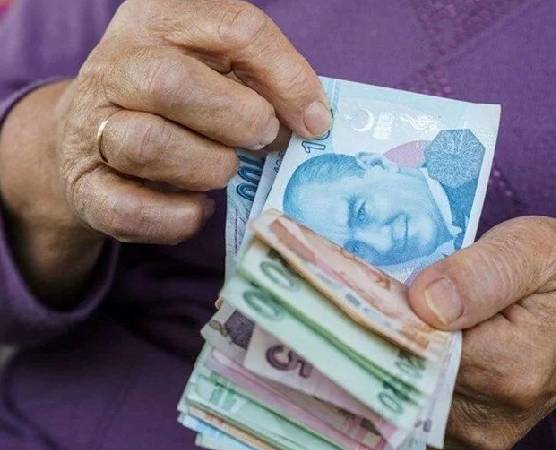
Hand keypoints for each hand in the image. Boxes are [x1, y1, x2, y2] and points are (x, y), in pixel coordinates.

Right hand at [55, 0, 328, 243]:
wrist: (93, 137)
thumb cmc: (180, 101)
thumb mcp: (221, 70)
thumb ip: (265, 82)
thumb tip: (313, 120)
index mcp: (161, 19)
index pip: (234, 27)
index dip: (286, 77)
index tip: (314, 121)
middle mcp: (118, 64)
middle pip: (171, 83)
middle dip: (236, 119)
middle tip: (261, 139)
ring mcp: (91, 124)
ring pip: (148, 144)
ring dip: (207, 168)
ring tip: (222, 171)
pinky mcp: (83, 184)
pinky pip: (127, 209)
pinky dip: (176, 218)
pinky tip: (198, 208)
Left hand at [408, 217, 555, 448]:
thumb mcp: (538, 248)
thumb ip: (483, 271)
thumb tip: (424, 302)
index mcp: (508, 365)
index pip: (413, 342)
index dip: (389, 309)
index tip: (376, 282)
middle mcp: (488, 414)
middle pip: (402, 369)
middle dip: (389, 328)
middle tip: (391, 291)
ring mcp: (476, 433)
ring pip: (403, 388)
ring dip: (398, 348)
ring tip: (415, 314)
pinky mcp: (467, 437)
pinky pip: (416, 402)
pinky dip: (410, 370)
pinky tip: (426, 342)